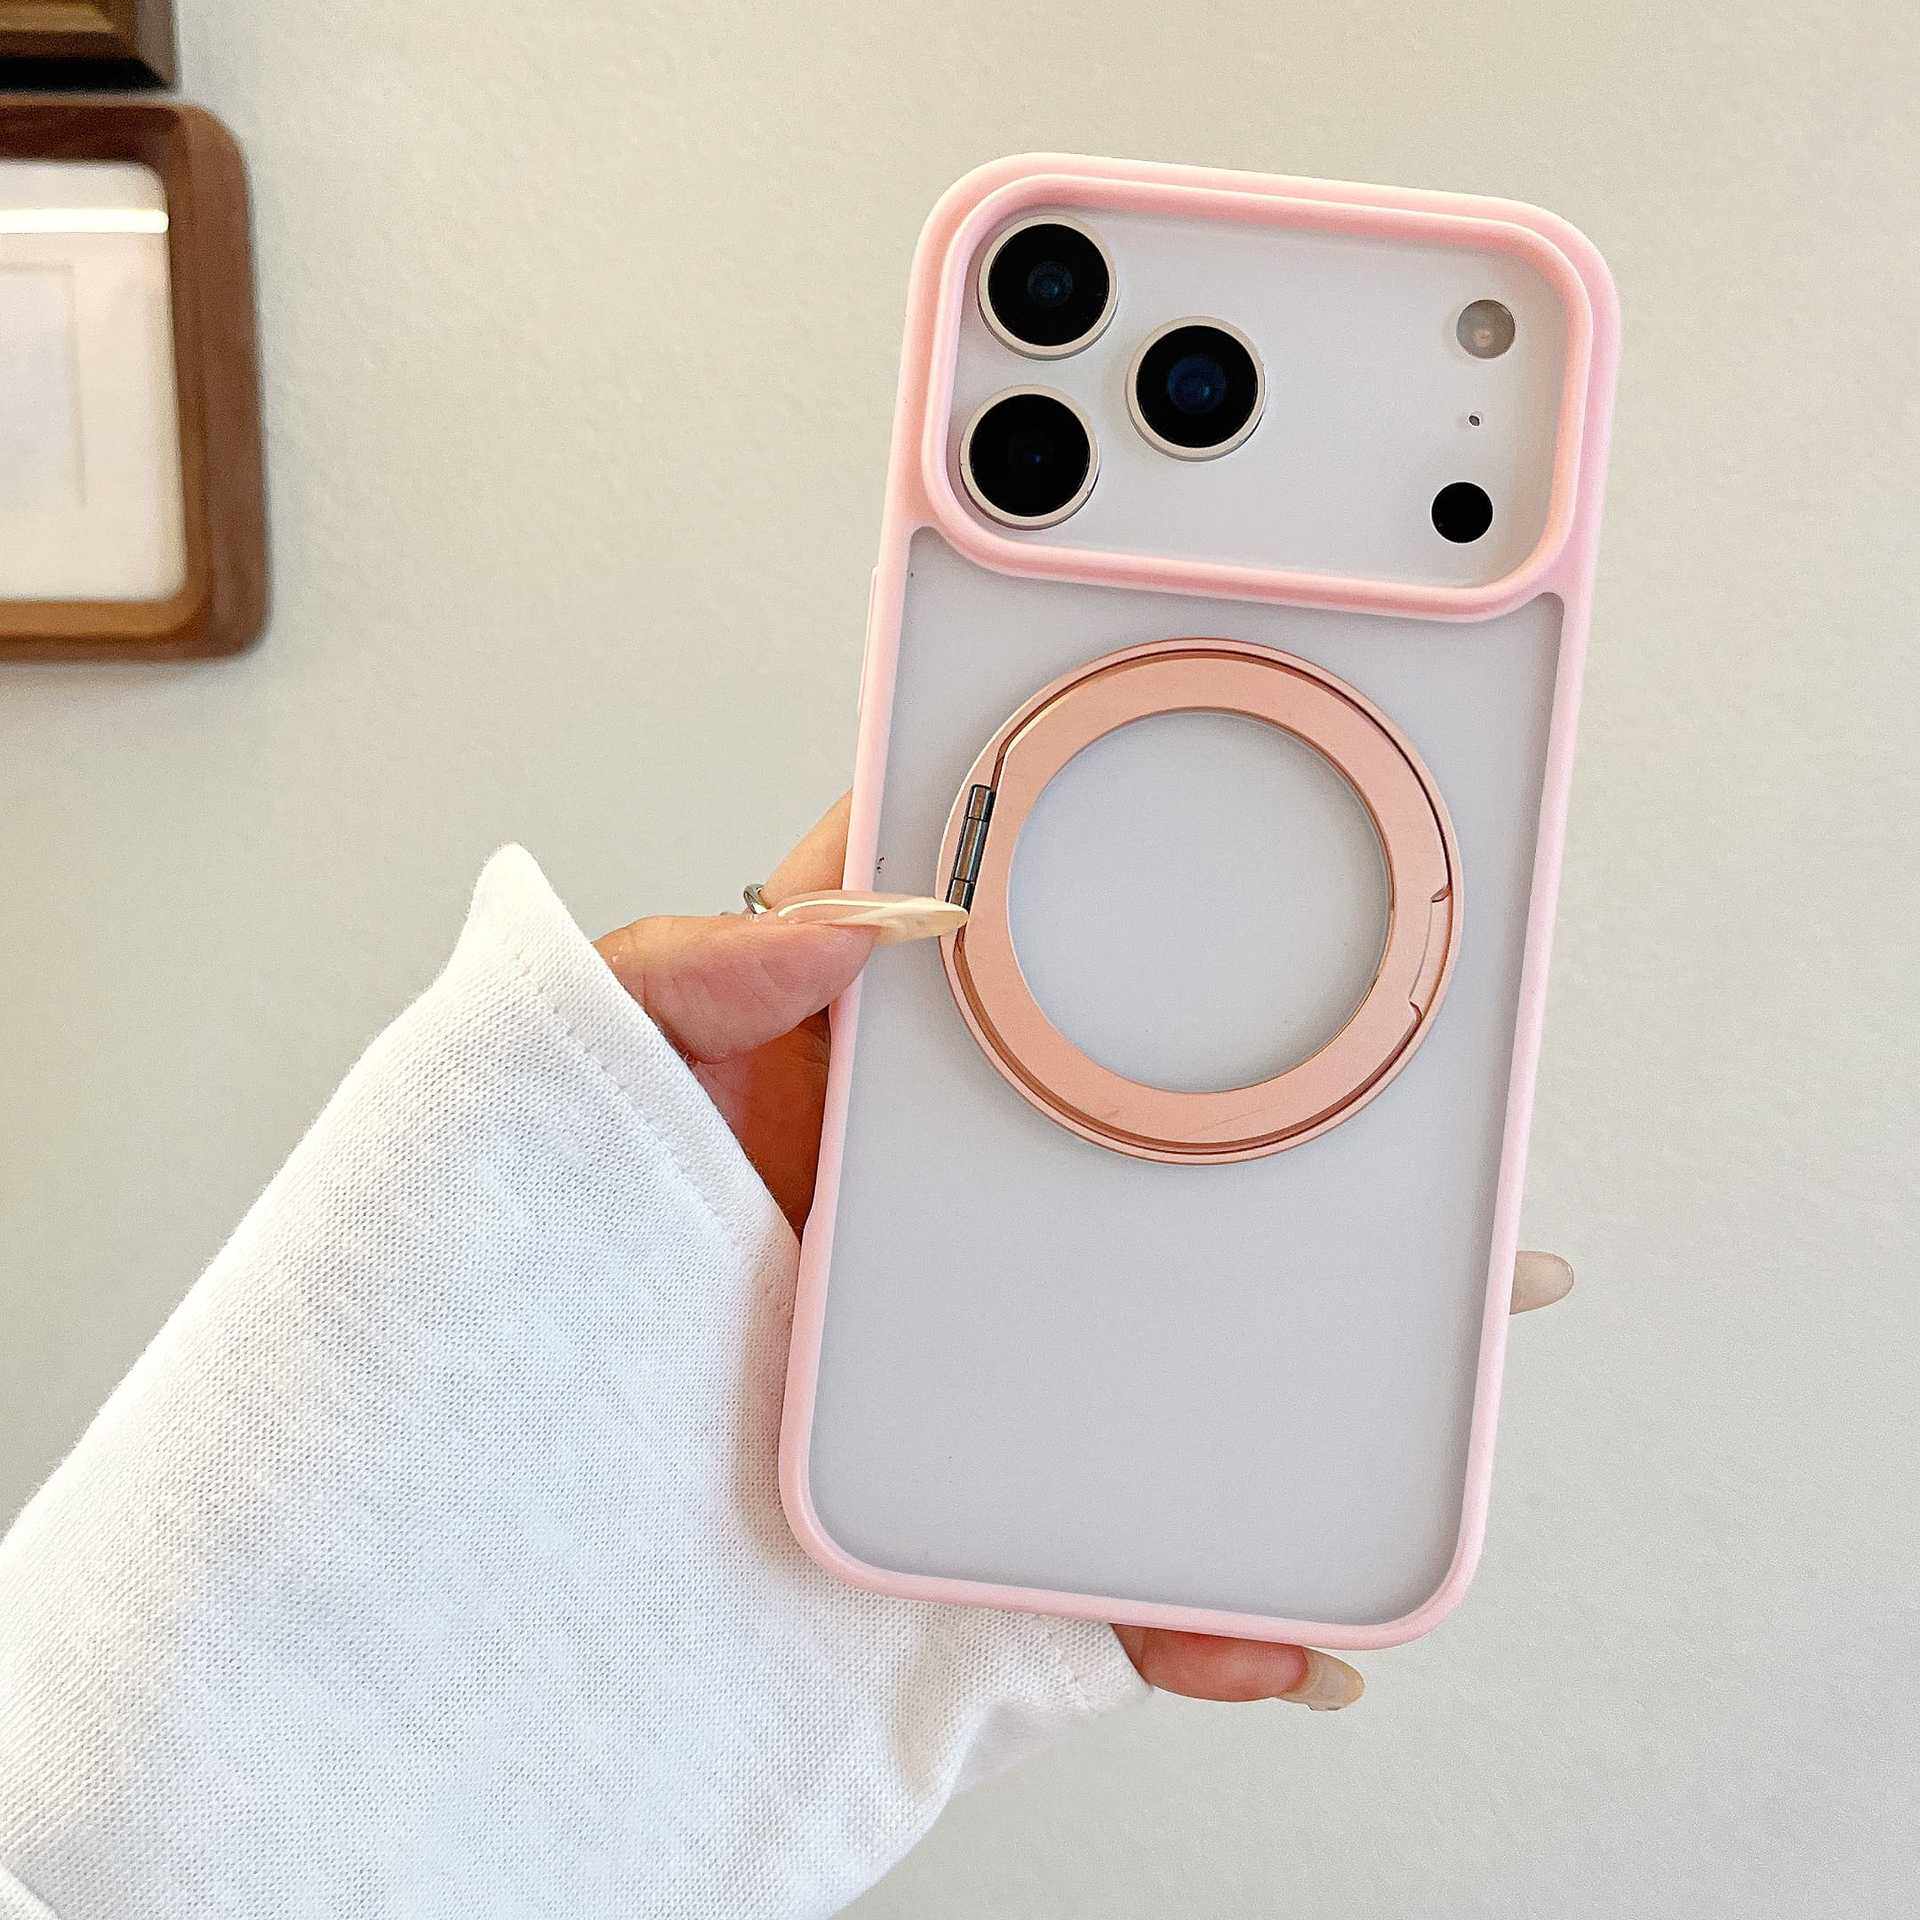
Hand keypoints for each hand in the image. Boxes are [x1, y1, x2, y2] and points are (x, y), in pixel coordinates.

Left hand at [595, 793, 1570, 1707]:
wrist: (483, 1477)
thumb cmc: (531, 1226)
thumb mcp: (600, 1058)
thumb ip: (703, 962)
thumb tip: (874, 915)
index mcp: (885, 1095)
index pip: (1048, 992)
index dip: (1165, 942)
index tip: (1289, 917)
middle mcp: (949, 1226)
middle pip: (1162, 1185)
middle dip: (1309, 1182)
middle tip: (1447, 1172)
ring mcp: (962, 1368)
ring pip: (1171, 1371)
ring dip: (1306, 1390)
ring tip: (1426, 1397)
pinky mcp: (942, 1503)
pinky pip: (1093, 1559)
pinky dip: (1193, 1606)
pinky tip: (1279, 1632)